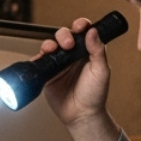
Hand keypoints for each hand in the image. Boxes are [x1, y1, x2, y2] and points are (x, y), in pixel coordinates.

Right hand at [41, 18, 120, 140]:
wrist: (82, 115)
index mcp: (87, 52)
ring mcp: (59, 64)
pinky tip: (41, 58)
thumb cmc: (95, 95)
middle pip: (64, 36)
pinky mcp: (48, 73)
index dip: (80, 25)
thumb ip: (98, 51)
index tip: (80, 26)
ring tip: (51, 49)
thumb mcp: (101, 71)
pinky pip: (40, 61)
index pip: (83, 32)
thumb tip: (93, 32)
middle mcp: (72, 55)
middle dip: (64, 35)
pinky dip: (38, 57)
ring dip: (50, 43)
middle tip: (67, 43)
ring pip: (51, 45)